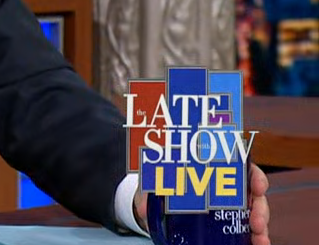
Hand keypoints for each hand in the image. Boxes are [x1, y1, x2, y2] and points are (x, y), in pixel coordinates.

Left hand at [133, 163, 270, 244]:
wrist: (152, 207)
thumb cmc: (158, 188)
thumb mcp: (155, 184)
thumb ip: (151, 191)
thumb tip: (145, 206)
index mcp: (214, 171)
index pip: (243, 167)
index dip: (255, 175)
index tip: (258, 186)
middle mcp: (227, 188)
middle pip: (254, 194)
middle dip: (261, 208)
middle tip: (257, 222)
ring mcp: (229, 208)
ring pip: (254, 214)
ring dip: (261, 227)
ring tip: (259, 240)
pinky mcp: (227, 225)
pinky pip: (246, 231)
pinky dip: (253, 238)